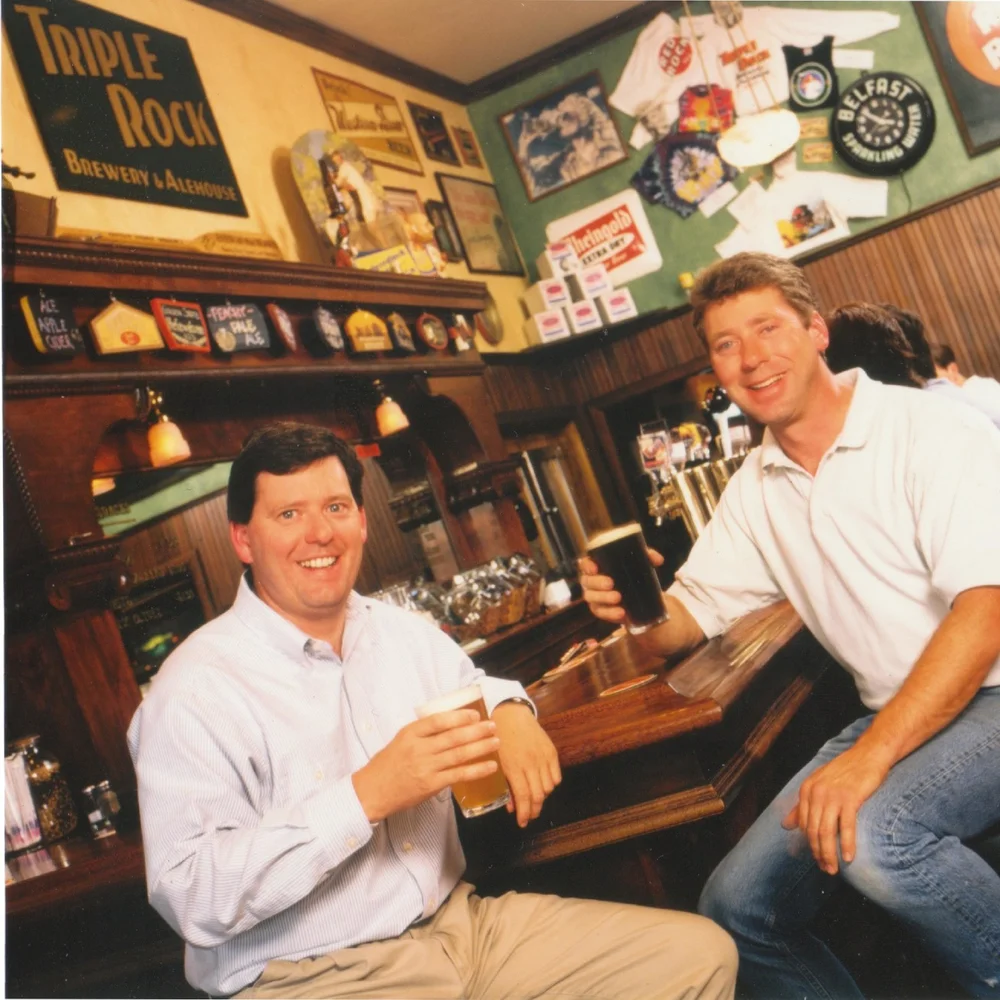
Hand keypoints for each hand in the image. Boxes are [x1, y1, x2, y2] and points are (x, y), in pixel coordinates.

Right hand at [352, 710, 499, 822]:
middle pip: (453, 737)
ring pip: (459, 754)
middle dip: (476, 730)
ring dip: (481, 747)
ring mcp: (426, 767)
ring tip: (496, 742)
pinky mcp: (431, 785)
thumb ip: (423, 734)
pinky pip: (458, 775)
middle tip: (492, 726)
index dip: (459, 716)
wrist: (372, 791)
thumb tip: (451, 725)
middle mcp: (419, 748)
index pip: (438, 721)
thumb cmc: (387, 765)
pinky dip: (477, 770)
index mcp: (410, 733)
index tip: (475, 714)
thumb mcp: (401, 740)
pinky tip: (490, 766)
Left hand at [492, 701, 560, 826]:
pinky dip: (551, 784)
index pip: (524, 796)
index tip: (522, 823)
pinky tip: (543, 784)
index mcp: (514, 765)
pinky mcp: (551, 751)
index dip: (524, 813)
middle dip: (534, 810)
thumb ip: (505, 785)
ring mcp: (543, 756)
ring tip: (534, 799)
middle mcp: (531, 762)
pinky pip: (556, 776)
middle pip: (538, 795)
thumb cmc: (498, 738)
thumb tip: (511, 808)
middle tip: (529, 816)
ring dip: (542, 797)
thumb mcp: (496, 762)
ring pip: (549, 788)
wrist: (511, 713)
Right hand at [578, 548, 663, 623]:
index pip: (585, 563)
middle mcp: (591, 580)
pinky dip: (610, 613)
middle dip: (597, 582)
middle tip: (611, 583)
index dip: (587, 565)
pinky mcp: (599, 610)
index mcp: (597, 565)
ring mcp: (593, 596)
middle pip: (587, 581)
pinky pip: (600, 612)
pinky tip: (621, 612)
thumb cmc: (632, 572)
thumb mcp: (640, 562)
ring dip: (603, 598)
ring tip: (618, 598)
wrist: (637, 593)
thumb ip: (648, 557)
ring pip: (591, 597)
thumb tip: (658, 559)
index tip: (595, 568)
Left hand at [781, 746, 890, 873]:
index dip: (809, 845)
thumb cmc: (845, 772)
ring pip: (826, 832)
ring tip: (833, 869)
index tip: (817, 859)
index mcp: (806, 790)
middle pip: (813, 831)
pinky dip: (846, 844)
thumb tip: (785, 825)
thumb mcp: (819, 785)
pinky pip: (846, 826)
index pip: (804, 824)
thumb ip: (802, 805)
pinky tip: (848, 857)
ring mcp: (832, 795)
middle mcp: (816, 793)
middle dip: (818, 853)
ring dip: (829, 854)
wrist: (867, 755)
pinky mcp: (850, 798)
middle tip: (826, 869)